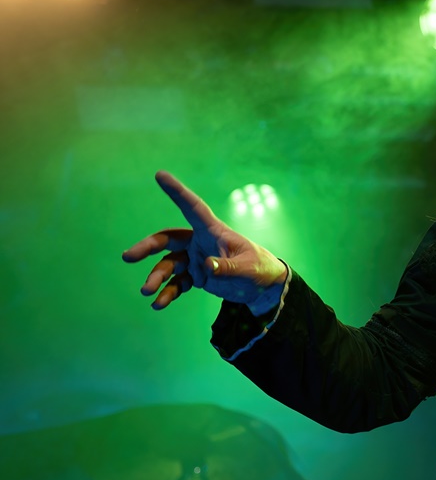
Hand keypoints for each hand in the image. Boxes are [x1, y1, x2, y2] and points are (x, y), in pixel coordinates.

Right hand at [122, 170, 286, 311]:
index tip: (160, 175)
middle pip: (168, 240)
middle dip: (147, 247)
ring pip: (168, 265)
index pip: (193, 208)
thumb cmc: (259, 269)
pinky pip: (177, 284)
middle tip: (128, 257)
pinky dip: (167, 293)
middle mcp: (200, 243)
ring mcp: (196, 260)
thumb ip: (227, 267)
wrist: (263, 287)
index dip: (177, 192)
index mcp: (213, 232)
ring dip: (156, 277)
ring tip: (147, 292)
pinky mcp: (196, 277)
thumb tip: (205, 266)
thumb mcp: (247, 268)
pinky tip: (159, 304)